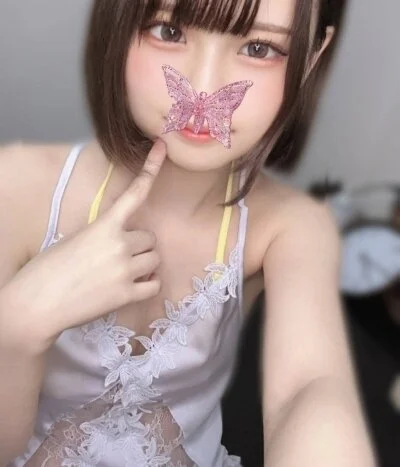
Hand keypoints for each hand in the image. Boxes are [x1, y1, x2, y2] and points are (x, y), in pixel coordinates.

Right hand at [1, 139, 166, 352]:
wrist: (37, 304)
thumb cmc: (47, 269)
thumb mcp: (75, 240)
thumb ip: (101, 235)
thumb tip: (118, 240)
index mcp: (103, 226)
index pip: (134, 194)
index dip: (151, 169)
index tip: (162, 148)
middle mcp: (120, 244)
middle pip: (149, 237)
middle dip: (139, 245)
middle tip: (120, 256)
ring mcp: (126, 270)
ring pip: (155, 259)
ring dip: (144, 264)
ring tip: (124, 272)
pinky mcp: (128, 295)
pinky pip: (155, 284)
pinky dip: (148, 285)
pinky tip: (133, 287)